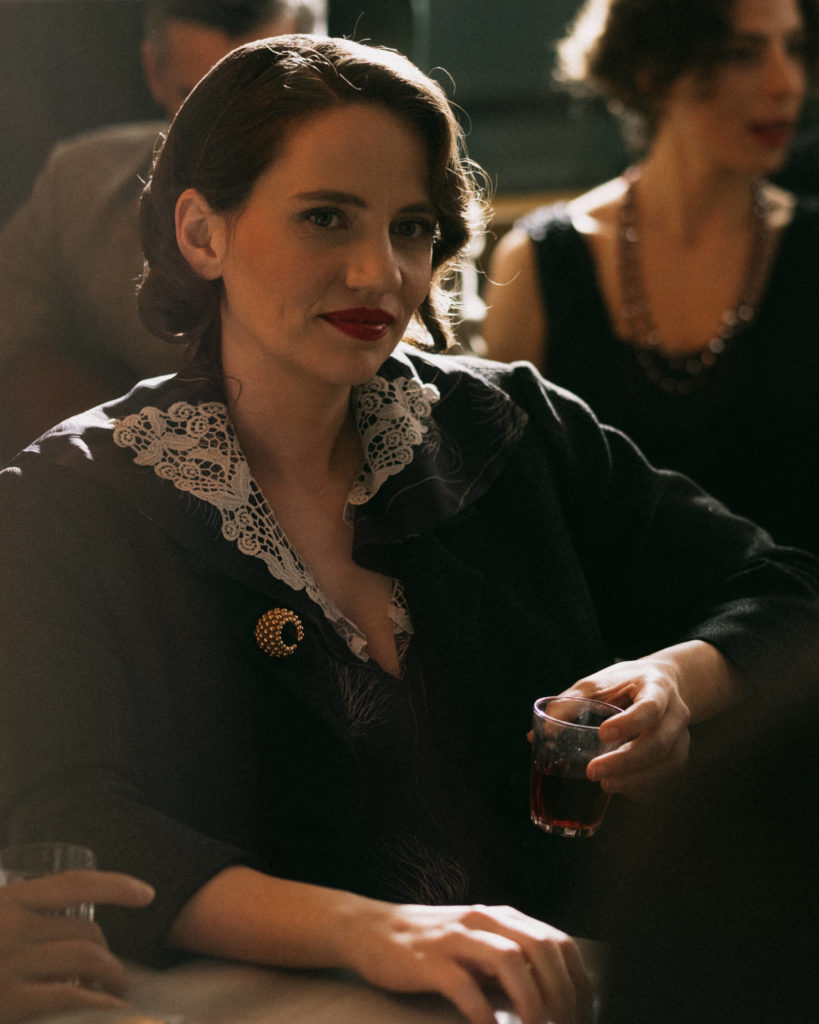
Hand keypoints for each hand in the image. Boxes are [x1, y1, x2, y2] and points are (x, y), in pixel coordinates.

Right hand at [0, 869, 153, 1023]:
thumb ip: (22, 923)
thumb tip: (67, 935)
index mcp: (7, 901)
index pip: (73, 884)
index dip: (115, 886)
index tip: (147, 894)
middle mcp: (11, 925)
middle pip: (84, 929)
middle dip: (106, 952)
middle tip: (111, 975)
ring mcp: (10, 964)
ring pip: (87, 958)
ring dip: (111, 977)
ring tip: (116, 994)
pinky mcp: (10, 1003)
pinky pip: (70, 997)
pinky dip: (99, 1005)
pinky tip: (113, 1011)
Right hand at [343, 901, 592, 1023]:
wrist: (370, 929)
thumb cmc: (430, 946)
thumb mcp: (477, 947)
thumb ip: (511, 964)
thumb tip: (553, 998)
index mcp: (501, 917)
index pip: (558, 943)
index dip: (579, 982)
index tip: (584, 1017)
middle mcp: (483, 920)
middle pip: (541, 949)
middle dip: (562, 995)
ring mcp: (455, 937)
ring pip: (509, 960)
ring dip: (531, 1001)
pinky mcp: (427, 960)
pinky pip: (464, 985)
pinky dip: (483, 1012)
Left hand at [563, 651, 691, 800]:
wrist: (662, 683)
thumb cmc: (624, 684)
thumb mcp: (597, 683)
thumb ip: (568, 704)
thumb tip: (534, 736)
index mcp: (657, 688)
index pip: (649, 708)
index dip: (629, 723)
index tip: (602, 735)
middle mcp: (676, 714)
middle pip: (659, 743)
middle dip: (627, 762)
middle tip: (593, 772)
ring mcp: (682, 737)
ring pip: (667, 765)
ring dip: (636, 780)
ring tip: (605, 786)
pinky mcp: (678, 756)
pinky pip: (666, 778)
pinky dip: (644, 787)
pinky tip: (622, 788)